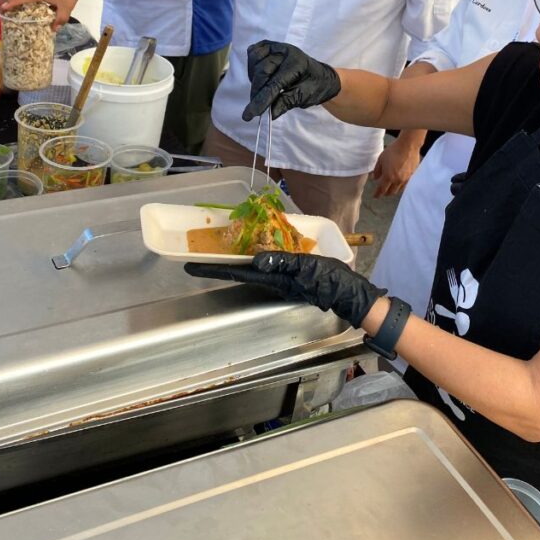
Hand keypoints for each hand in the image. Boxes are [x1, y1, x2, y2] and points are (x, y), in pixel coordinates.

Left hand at [185, 251, 385, 327]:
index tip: (190, 267)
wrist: (349, 292)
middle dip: (217, 264)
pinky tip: (253, 247)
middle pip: (238, 271)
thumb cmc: (330, 280)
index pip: (236, 272)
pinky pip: (265, 263)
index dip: (212, 269)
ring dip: (233, 260)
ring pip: (249, 268)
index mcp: (273, 278)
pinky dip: (253, 256)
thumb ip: (283, 261)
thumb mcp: (308, 266)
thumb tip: (255, 259)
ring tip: (217, 249)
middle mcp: (272, 280)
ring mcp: (280, 278)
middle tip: (197, 256)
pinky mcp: (289, 273)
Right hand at [242, 40, 340, 120]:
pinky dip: (252, 66)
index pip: (274, 83)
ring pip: (255, 61)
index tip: (250, 114)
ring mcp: (277, 46)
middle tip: (255, 107)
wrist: (321, 77)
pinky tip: (259, 77)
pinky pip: (254, 53)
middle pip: (262, 71)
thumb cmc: (314, 87)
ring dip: (254, 79)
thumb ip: (285, 103)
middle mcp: (286, 51)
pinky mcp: (270, 46)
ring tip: (261, 91)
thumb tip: (268, 114)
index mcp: (297, 63)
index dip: (261, 100)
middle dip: (256, 91)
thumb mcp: (303, 98)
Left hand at [371, 135, 421, 197]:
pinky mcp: (412, 175)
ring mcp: (406, 179)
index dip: (377, 194)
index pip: (382, 190)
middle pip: (391, 192)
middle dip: (385, 193)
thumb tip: (375, 178)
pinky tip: (399, 182)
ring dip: (393, 190)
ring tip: (390, 187)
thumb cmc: (393, 151)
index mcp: (388, 177)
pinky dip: (400, 185)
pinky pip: (405, 184)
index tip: (375, 196)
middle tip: (382, 192)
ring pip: (399, 189)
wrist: (408, 145)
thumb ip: (377, 170)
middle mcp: (398, 180)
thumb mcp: (381, 159)